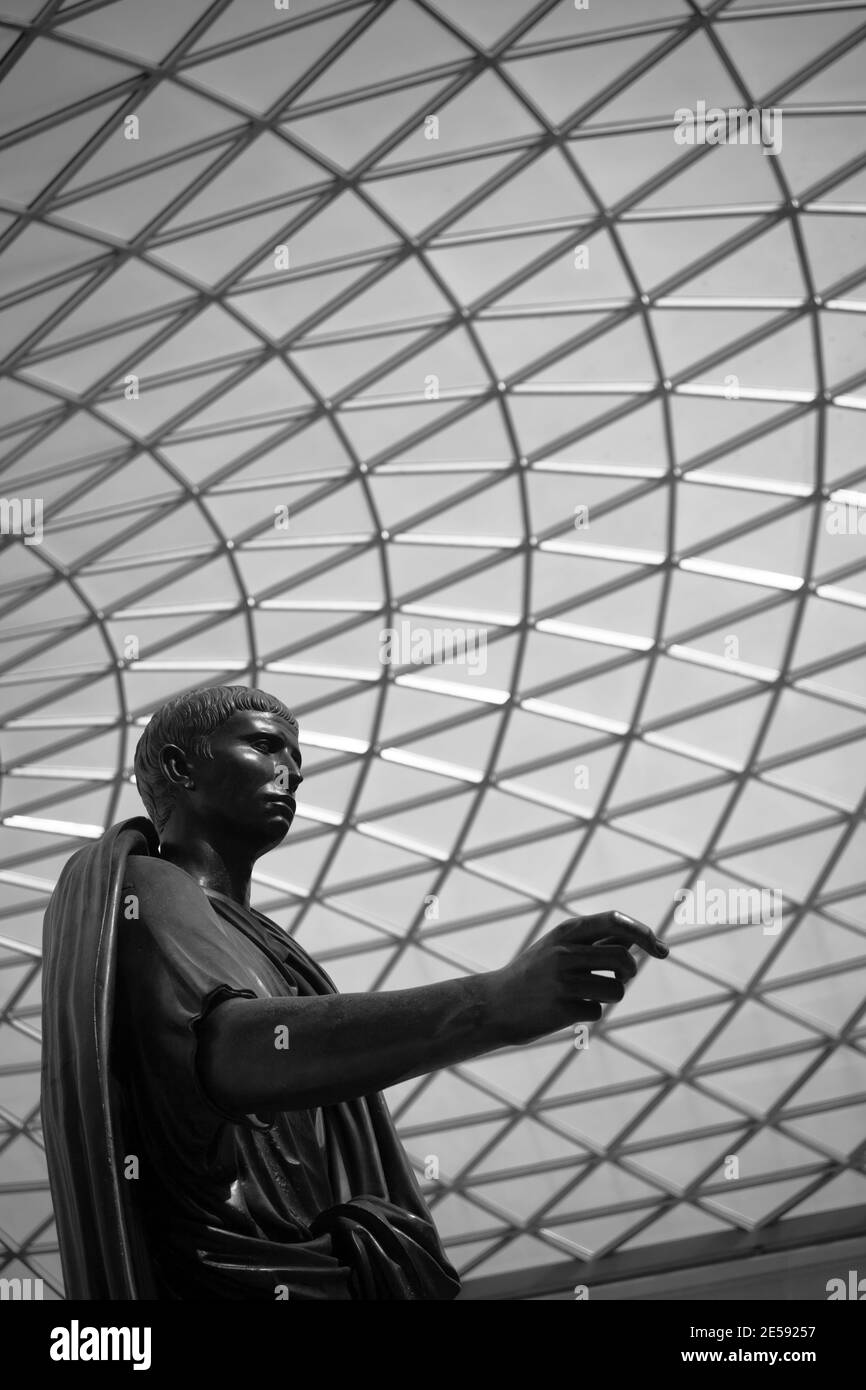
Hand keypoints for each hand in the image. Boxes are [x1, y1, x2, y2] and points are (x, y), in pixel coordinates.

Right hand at [493, 910, 668, 1043]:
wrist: (494, 1004)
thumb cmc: (534, 974)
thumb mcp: (558, 947)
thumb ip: (595, 940)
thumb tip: (638, 936)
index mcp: (566, 932)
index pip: (615, 921)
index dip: (643, 933)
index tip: (662, 949)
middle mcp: (564, 952)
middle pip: (623, 959)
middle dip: (628, 972)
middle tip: (619, 977)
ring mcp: (562, 981)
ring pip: (616, 989)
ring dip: (610, 995)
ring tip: (586, 994)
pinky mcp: (562, 1008)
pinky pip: (597, 1010)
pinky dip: (588, 1011)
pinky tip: (565, 1009)